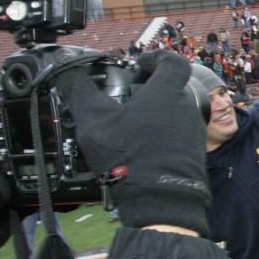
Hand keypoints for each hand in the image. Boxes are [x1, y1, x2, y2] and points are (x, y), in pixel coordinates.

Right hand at [54, 51, 209, 235]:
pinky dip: (159, 134)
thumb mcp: (94, 120)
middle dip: (147, 89)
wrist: (162, 200)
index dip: (155, 58)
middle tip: (124, 99)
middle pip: (169, 88)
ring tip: (126, 128)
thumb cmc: (131, 158)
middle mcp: (186, 109)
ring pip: (173, 112)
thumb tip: (65, 67)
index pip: (172, 61)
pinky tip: (139, 148)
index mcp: (167, 93)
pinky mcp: (194, 152)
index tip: (139, 64)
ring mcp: (193, 131)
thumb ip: (78, 89)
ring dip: (152, 114)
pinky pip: (176, 134)